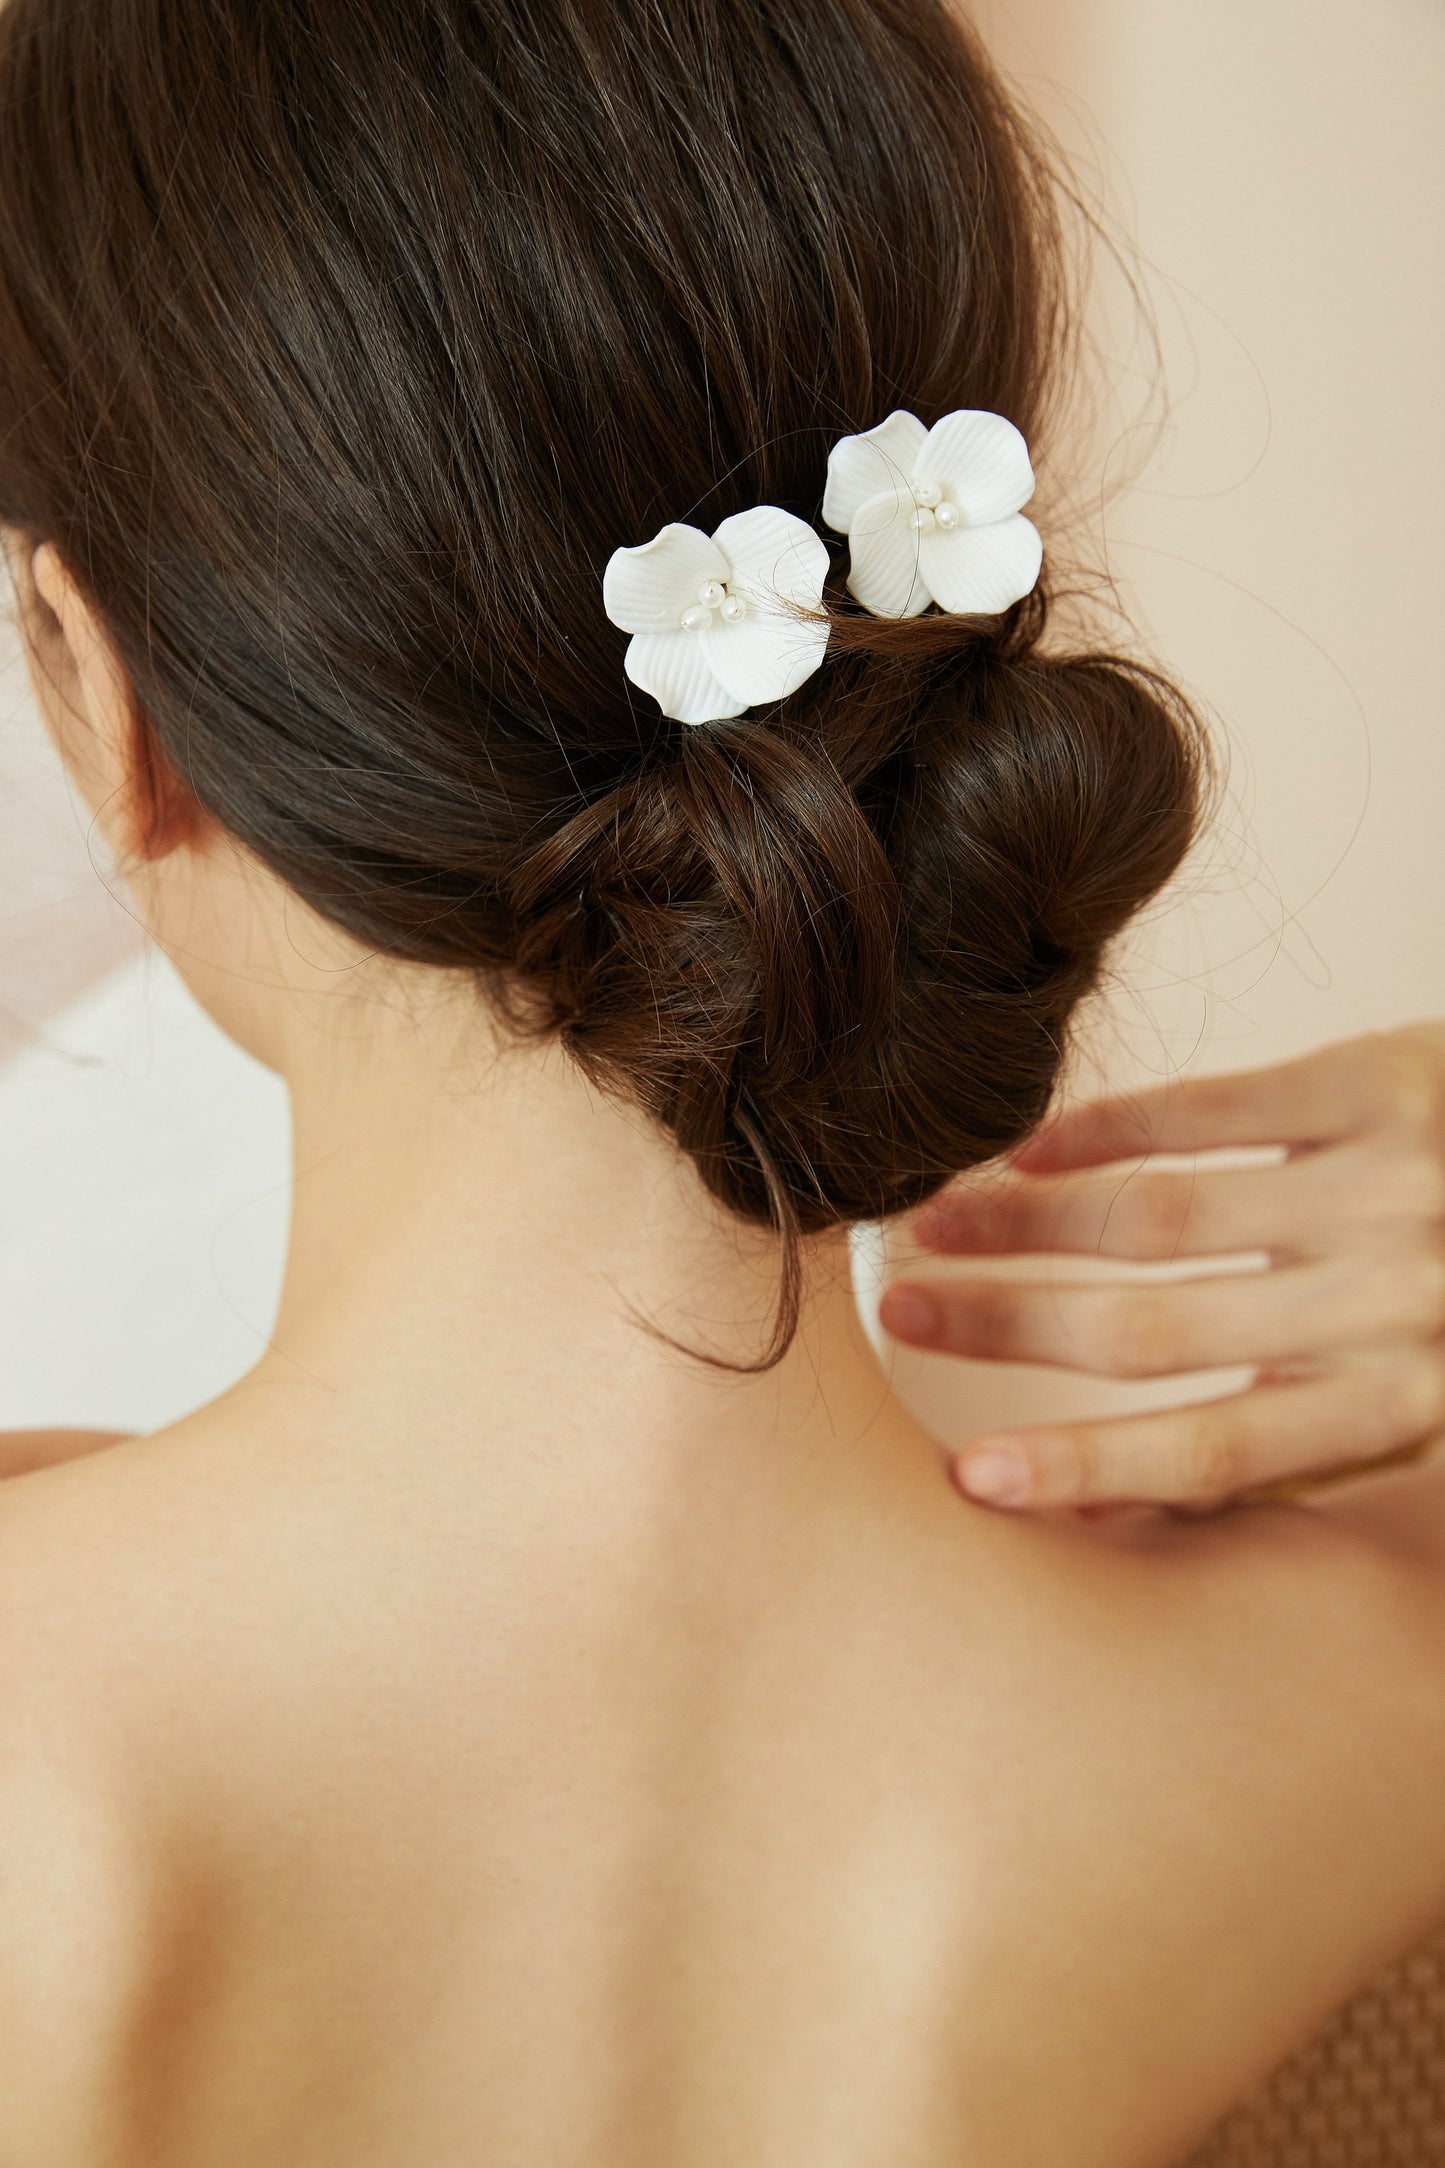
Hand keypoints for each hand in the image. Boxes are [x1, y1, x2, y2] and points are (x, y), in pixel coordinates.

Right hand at [879, 1027, 1444, 1511]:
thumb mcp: (1398, 1415)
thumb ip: (1263, 1455)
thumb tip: (1085, 1511)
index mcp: (1399, 1412)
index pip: (1211, 1456)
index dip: (1081, 1468)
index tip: (967, 1477)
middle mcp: (1395, 1309)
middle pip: (1153, 1330)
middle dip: (1007, 1327)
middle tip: (903, 1313)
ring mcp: (1392, 1191)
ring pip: (1162, 1216)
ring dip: (1027, 1221)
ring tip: (938, 1224)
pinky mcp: (1389, 1085)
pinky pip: (1215, 1108)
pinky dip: (1106, 1129)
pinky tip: (1030, 1148)